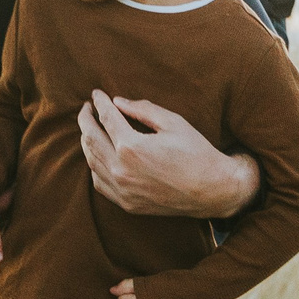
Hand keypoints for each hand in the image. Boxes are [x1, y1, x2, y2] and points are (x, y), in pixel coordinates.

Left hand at [78, 92, 260, 220]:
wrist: (212, 191)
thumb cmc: (196, 152)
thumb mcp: (173, 122)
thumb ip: (142, 110)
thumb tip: (117, 102)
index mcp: (131, 147)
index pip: (106, 118)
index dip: (100, 103)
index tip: (96, 94)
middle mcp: (121, 170)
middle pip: (90, 139)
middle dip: (86, 120)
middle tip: (87, 109)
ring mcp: (122, 189)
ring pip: (91, 162)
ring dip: (87, 142)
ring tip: (91, 129)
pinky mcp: (126, 203)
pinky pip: (99, 183)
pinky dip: (95, 166)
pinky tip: (100, 156)